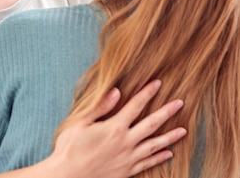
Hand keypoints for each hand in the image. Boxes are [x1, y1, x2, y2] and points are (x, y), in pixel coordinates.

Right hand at [51, 80, 185, 177]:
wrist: (69, 176)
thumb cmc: (70, 147)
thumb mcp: (80, 123)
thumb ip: (100, 108)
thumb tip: (116, 91)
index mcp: (114, 127)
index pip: (135, 106)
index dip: (147, 93)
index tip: (158, 83)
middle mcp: (126, 142)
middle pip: (151, 124)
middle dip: (166, 112)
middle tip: (180, 103)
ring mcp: (128, 158)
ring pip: (154, 145)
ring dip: (170, 137)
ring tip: (183, 130)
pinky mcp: (127, 171)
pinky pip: (148, 163)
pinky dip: (159, 158)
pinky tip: (168, 154)